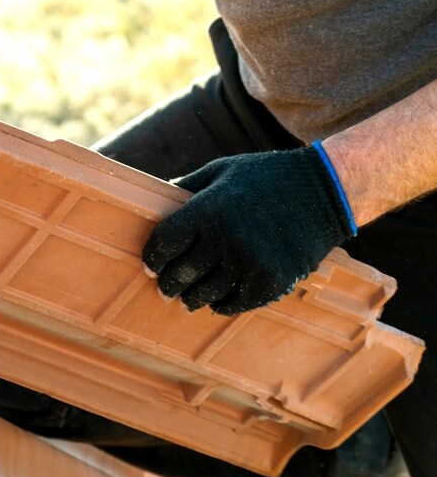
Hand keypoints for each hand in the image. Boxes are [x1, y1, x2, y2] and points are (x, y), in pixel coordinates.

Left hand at [143, 143, 356, 314]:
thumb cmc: (265, 178)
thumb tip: (153, 200)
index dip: (153, 258)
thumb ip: (187, 189)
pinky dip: (221, 305)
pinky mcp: (270, 281)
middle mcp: (225, 238)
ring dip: (192, 298)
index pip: (164, 243)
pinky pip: (234, 303)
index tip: (151, 265)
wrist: (325, 190)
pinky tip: (217, 302)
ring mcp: (248, 262)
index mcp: (207, 209)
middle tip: (165, 288)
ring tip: (187, 299)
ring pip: (205, 293)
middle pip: (181, 273)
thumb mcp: (221, 171)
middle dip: (169, 284)